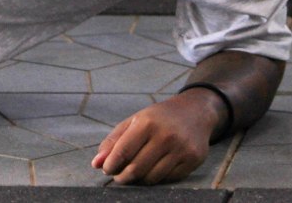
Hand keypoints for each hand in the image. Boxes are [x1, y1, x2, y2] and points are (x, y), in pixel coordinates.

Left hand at [91, 91, 216, 184]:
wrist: (195, 112)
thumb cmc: (159, 118)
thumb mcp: (134, 121)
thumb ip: (113, 141)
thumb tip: (96, 163)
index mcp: (147, 122)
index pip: (123, 151)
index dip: (111, 165)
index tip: (106, 169)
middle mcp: (165, 135)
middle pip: (136, 168)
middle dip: (122, 176)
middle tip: (119, 176)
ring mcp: (181, 148)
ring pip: (152, 177)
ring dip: (139, 180)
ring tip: (135, 172)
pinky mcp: (192, 159)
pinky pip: (168, 179)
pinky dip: (156, 178)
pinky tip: (153, 169)